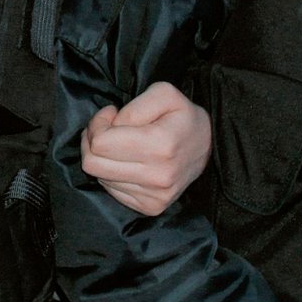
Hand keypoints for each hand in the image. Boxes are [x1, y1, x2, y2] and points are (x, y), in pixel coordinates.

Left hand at [80, 81, 211, 216]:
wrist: (209, 148)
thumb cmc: (183, 116)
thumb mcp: (164, 94)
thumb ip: (134, 107)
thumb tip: (112, 126)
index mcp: (161, 145)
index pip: (100, 143)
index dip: (98, 124)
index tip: (111, 115)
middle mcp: (158, 177)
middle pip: (93, 163)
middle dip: (92, 141)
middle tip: (107, 129)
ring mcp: (155, 196)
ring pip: (99, 177)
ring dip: (103, 158)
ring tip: (121, 145)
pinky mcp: (151, 207)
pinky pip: (111, 190)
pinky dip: (113, 173)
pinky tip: (128, 162)